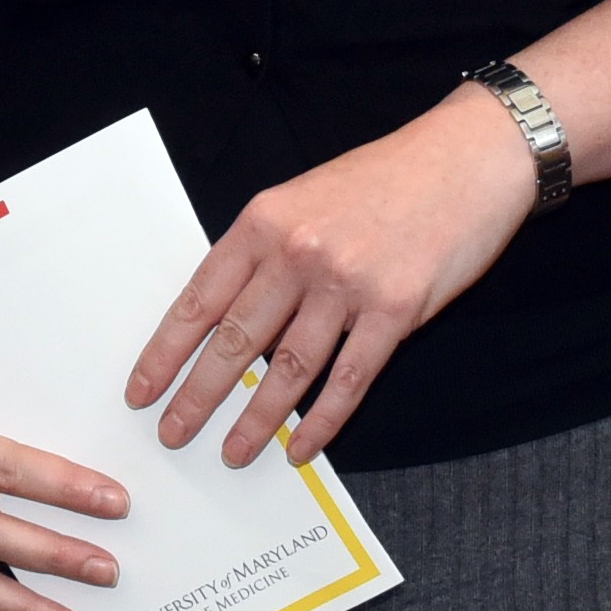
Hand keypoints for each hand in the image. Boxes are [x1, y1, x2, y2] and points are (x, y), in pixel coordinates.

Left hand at [126, 92, 540, 464]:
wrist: (468, 157)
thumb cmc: (387, 176)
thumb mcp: (305, 195)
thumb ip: (266, 249)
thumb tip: (227, 312)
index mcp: (265, 221)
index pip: (201, 298)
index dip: (166, 351)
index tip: (142, 389)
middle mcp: (299, 253)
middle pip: (236, 341)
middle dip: (198, 396)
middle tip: (174, 434)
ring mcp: (347, 284)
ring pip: (288, 369)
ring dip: (256, 420)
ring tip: (234, 453)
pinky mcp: (396, 310)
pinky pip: (349, 381)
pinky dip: (322, 421)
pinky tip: (302, 447)